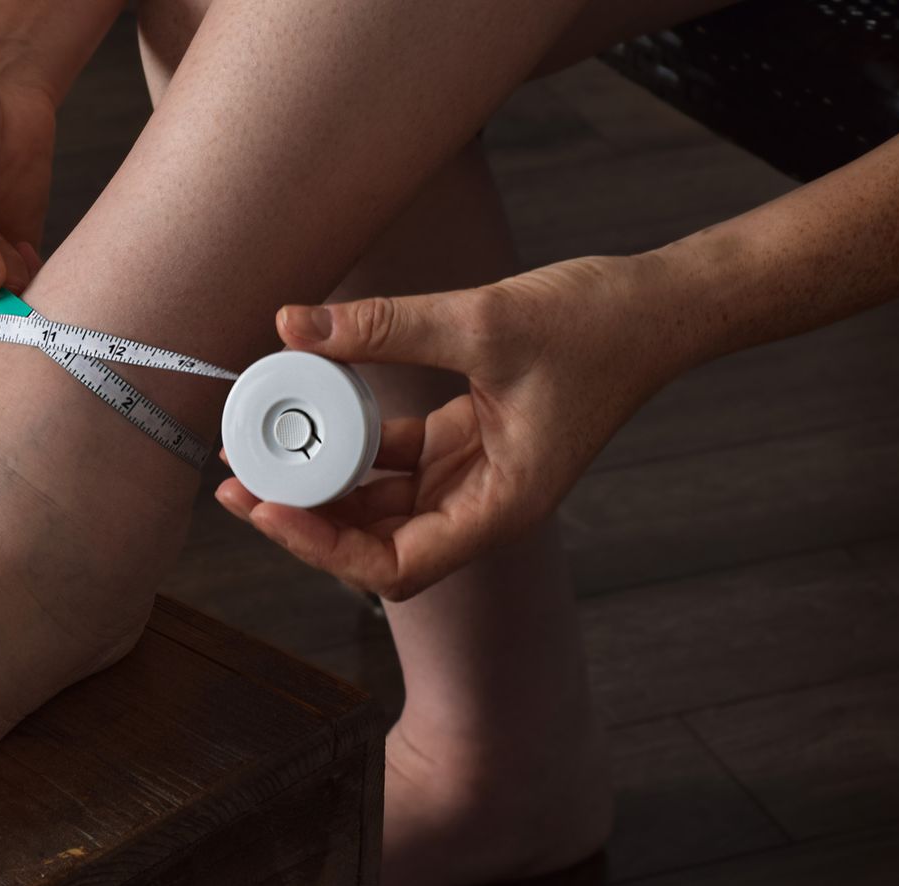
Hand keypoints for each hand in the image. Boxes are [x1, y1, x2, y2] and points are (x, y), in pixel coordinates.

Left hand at [217, 254, 696, 598]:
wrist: (663, 306)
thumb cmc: (601, 325)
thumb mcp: (486, 321)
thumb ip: (386, 328)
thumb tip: (293, 325)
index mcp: (500, 509)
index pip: (392, 565)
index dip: (321, 549)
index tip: (267, 509)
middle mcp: (483, 507)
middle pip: (373, 547)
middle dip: (303, 522)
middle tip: (235, 486)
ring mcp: (473, 478)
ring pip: (377, 506)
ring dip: (319, 484)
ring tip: (255, 452)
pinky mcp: (467, 443)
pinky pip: (393, 460)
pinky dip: (349, 443)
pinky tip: (307, 410)